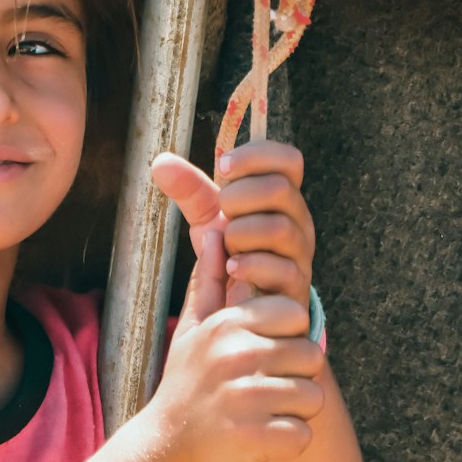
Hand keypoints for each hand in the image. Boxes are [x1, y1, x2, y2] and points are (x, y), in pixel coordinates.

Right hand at [139, 142, 325, 461]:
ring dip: (294, 411)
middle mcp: (237, 356)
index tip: (264, 354)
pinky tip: (261, 439)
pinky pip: (303, 435)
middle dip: (296, 376)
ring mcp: (246, 398)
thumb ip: (209, 279)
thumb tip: (215, 226)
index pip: (296, 314)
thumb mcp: (193, 328)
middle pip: (311, 356)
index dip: (287, 337)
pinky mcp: (255, 438)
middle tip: (264, 391)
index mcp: (229, 325)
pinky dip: (288, 442)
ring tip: (261, 415)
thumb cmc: (185, 386)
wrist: (164, 452)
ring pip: (312, 397)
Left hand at [150, 140, 315, 313]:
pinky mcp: (296, 288)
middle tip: (221, 213)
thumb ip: (189, 190)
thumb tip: (160, 161)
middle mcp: (298, 221)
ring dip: (240, 233)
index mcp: (282, 197)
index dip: (256, 156)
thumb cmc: (232, 253)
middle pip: (280, 188)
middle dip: (238, 197)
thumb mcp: (208, 218)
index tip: (223, 167)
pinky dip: (249, 266)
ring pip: (279, 228)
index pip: (288, 159)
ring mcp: (300, 255)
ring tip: (226, 247)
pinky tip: (230, 268)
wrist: (242, 305)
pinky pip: (281, 270)